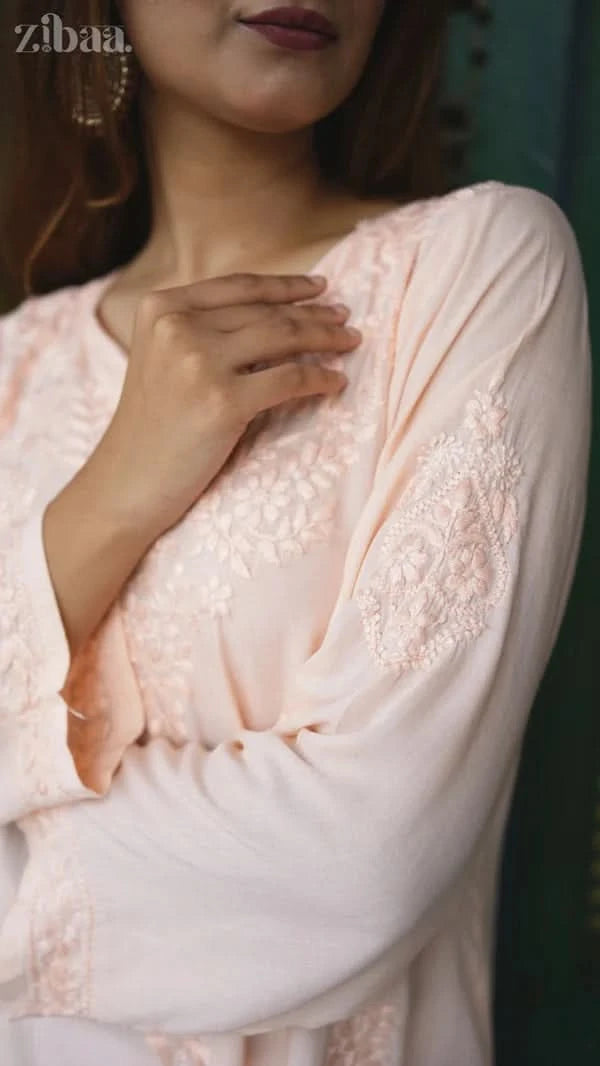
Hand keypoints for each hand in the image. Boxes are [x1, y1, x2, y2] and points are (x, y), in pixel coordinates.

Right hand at [89, 273, 360, 542]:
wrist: (126, 483)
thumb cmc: (152, 428)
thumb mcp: (162, 359)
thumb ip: (200, 330)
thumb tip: (275, 314)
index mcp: (160, 307)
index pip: (238, 286)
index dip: (285, 285)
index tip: (321, 286)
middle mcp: (177, 326)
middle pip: (265, 312)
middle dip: (313, 313)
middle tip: (346, 318)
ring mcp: (199, 362)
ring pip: (283, 338)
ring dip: (326, 338)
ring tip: (351, 342)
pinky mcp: (223, 402)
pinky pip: (290, 379)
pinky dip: (320, 378)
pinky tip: (337, 381)